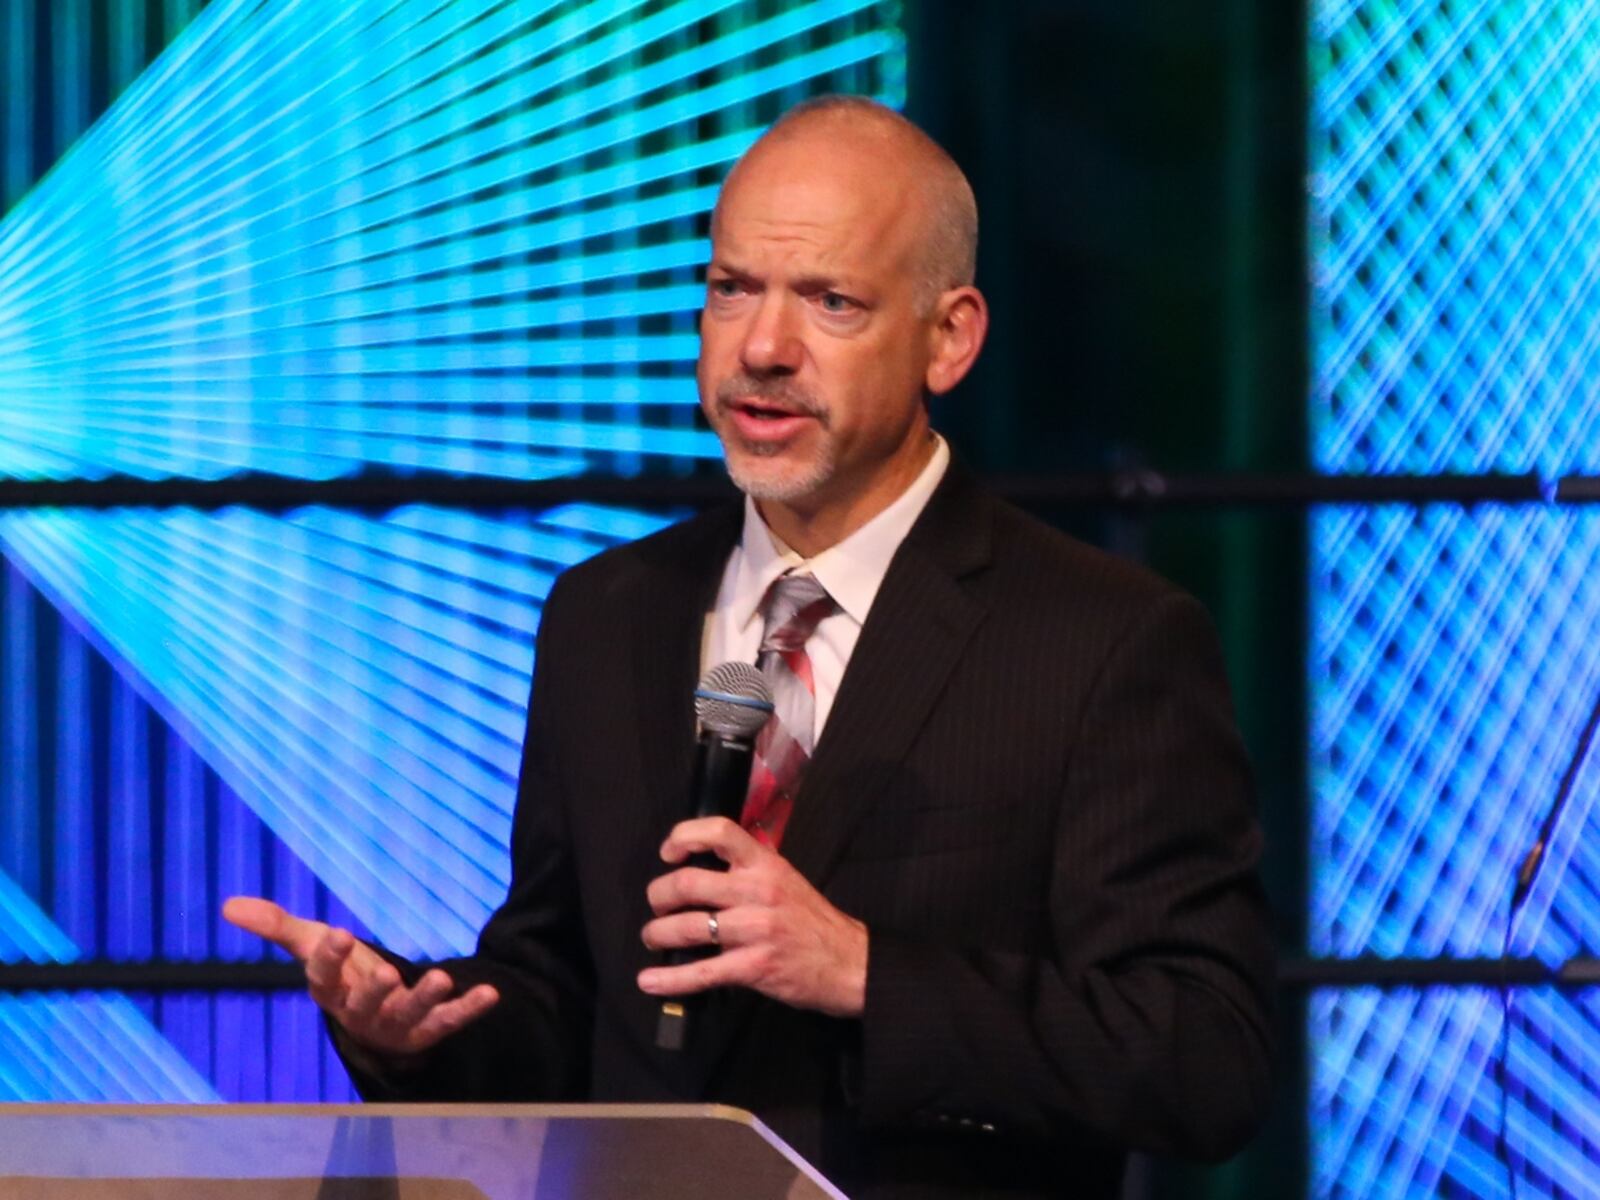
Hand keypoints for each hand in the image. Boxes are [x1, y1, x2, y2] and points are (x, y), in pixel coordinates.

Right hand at [221, 896, 498, 1057]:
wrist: (376, 1022)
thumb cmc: (343, 975)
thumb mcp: (313, 947)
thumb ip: (278, 926)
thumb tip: (228, 905)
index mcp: (331, 992)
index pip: (324, 979)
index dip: (330, 958)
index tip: (340, 934)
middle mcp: (362, 1013)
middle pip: (366, 1004)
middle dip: (376, 990)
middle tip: (388, 973)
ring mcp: (397, 1024)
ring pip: (410, 1016)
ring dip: (426, 998)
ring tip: (443, 977)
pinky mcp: (429, 1029)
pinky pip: (450, 1022)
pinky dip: (469, 1009)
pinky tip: (491, 993)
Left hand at [636, 817, 867, 1017]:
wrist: (850, 962)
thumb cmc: (812, 920)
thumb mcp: (786, 879)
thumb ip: (748, 870)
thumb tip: (702, 865)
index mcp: (766, 864)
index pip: (720, 832)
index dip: (685, 836)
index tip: (669, 852)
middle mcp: (758, 891)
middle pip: (688, 882)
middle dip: (659, 895)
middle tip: (656, 905)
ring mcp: (755, 930)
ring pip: (687, 927)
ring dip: (658, 934)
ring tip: (653, 938)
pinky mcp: (753, 966)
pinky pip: (701, 972)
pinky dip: (669, 978)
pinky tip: (649, 980)